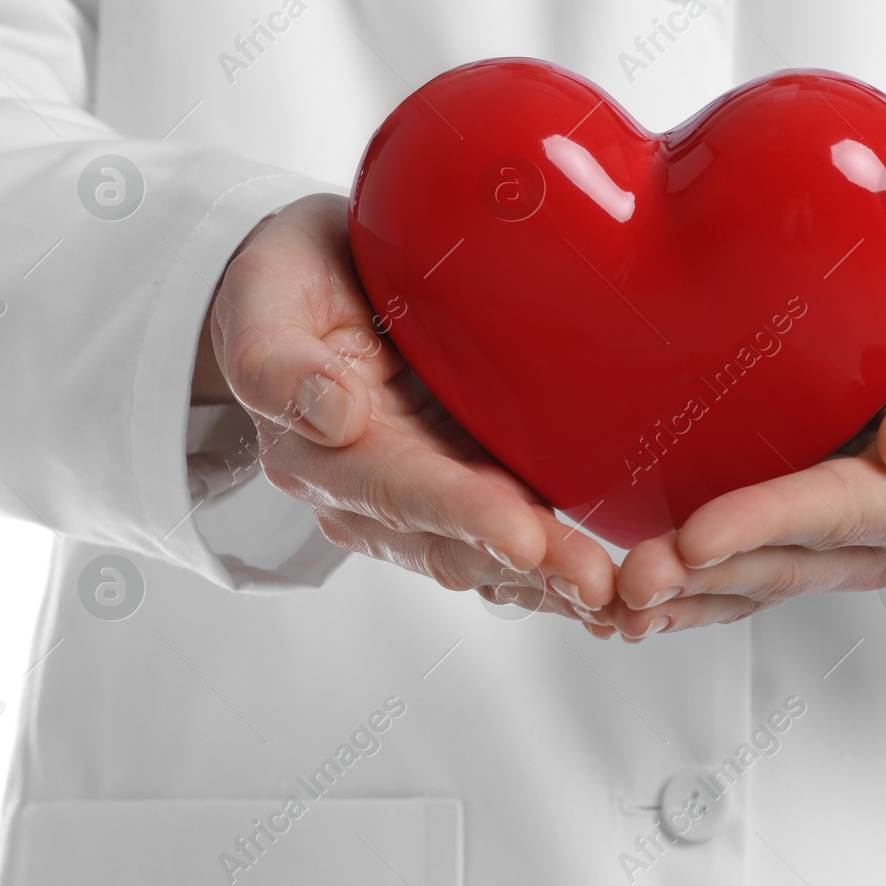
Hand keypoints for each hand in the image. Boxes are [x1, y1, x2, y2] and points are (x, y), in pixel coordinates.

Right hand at [194, 194, 617, 631]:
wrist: (310, 285)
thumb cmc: (284, 285)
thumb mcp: (262, 301)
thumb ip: (275, 363)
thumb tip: (330, 415)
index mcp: (324, 456)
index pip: (399, 490)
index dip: (462, 515)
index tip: (522, 536)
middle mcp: (379, 495)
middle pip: (459, 542)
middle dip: (532, 568)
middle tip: (600, 586)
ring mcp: (433, 494)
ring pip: (497, 556)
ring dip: (558, 581)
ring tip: (624, 600)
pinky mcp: (475, 482)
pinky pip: (522, 536)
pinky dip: (566, 566)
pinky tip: (624, 590)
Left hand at [608, 258, 885, 640]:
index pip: (834, 509)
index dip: (765, 524)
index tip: (699, 536)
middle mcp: (885, 531)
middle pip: (786, 561)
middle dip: (706, 576)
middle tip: (632, 580)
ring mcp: (846, 544)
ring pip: (760, 583)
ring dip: (690, 598)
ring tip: (618, 606)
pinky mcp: (811, 540)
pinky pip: (751, 579)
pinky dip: (694, 599)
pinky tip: (638, 611)